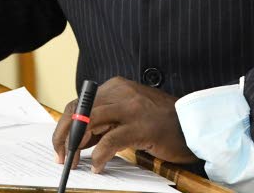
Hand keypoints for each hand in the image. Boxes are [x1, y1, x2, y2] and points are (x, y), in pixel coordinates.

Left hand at [52, 77, 196, 172]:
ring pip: (89, 122)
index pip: (80, 102)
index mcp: (116, 87)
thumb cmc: (160, 123)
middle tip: (62, 156)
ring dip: (76, 144)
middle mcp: (121, 92)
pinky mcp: (140, 126)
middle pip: (79, 110)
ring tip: (74, 162)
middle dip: (64, 135)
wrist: (192, 125)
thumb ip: (104, 123)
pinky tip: (98, 166)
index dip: (65, 125)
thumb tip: (77, 141)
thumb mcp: (128, 116)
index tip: (61, 145)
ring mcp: (131, 108)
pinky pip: (109, 140)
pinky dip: (99, 156)